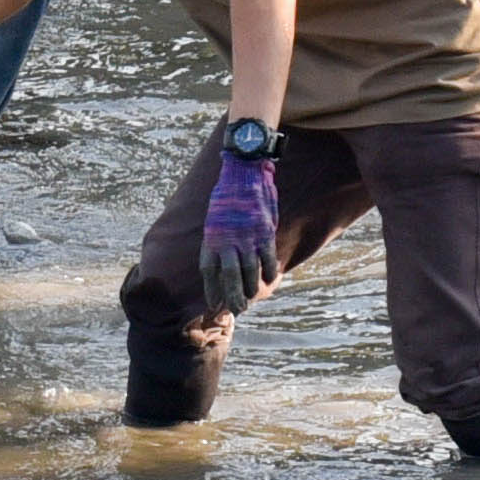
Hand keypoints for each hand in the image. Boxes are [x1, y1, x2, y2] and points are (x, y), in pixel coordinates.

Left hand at [196, 136, 286, 316]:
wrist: (243, 169)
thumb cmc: (228, 193)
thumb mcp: (216, 215)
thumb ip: (219, 237)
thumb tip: (222, 258)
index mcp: (212, 235)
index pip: (209, 269)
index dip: (211, 288)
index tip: (213, 303)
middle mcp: (227, 239)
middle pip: (229, 276)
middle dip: (232, 296)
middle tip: (236, 310)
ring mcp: (246, 236)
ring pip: (249, 270)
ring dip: (250, 288)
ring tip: (251, 300)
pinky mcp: (263, 230)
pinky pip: (267, 257)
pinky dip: (269, 270)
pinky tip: (270, 279)